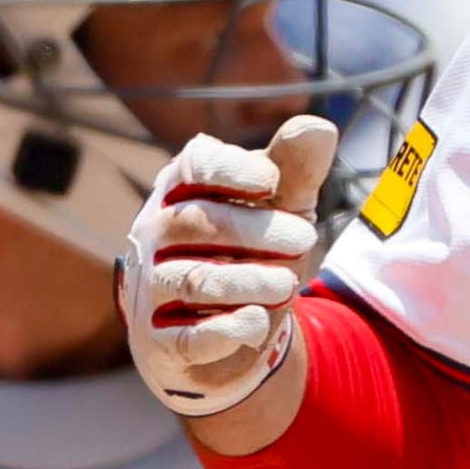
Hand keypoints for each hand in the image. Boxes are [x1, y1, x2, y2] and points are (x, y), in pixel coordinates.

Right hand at [122, 115, 334, 415]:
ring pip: (195, 280)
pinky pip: (189, 337)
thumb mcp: (282, 207)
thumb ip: (296, 170)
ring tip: (289, 284)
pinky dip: (229, 329)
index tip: (272, 181)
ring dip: (249, 280)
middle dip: (257, 230)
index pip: (194, 165)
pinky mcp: (159, 341)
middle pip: (197, 222)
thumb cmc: (253, 251)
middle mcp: (154, 234)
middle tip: (304, 239)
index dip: (233, 168)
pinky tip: (258, 322)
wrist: (228, 334)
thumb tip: (318, 127)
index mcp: (182, 189)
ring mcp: (151, 288)